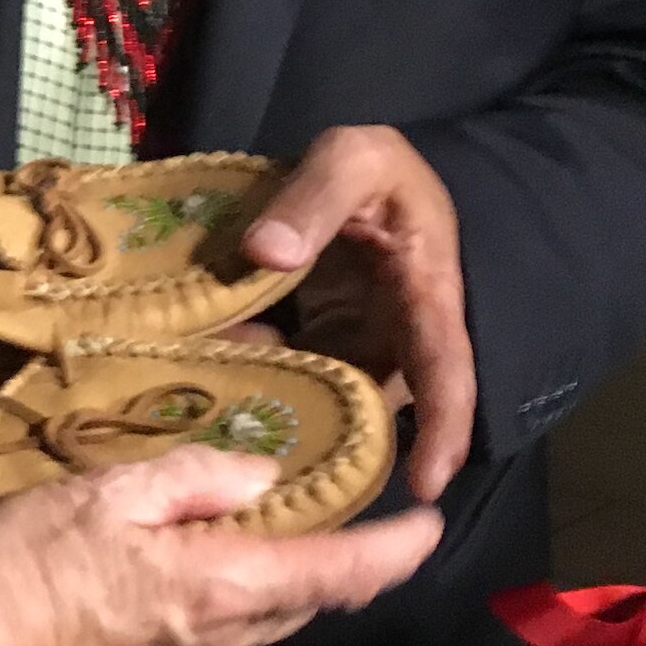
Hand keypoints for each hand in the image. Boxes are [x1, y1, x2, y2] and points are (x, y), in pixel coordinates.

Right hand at [0, 447, 441, 645]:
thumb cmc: (27, 562)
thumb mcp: (106, 490)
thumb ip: (193, 478)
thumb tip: (264, 476)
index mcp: (220, 586)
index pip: (338, 573)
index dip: (395, 550)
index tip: (429, 524)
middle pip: (296, 601)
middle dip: (311, 558)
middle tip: (296, 508)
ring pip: (245, 627)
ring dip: (243, 585)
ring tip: (198, 543)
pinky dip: (191, 616)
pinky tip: (137, 592)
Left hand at [241, 124, 476, 500]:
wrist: (361, 173)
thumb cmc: (376, 167)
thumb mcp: (352, 160)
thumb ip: (312, 199)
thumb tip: (265, 254)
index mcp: (425, 297)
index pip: (445, 373)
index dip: (442, 431)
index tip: (426, 485)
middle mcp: (393, 338)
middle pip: (371, 409)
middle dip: (329, 446)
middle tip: (275, 475)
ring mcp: (350, 345)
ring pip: (319, 399)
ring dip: (275, 416)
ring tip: (220, 432)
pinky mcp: (312, 341)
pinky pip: (282, 373)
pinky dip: (246, 382)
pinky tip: (201, 389)